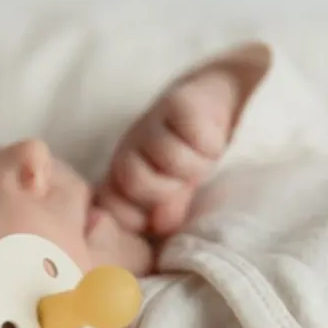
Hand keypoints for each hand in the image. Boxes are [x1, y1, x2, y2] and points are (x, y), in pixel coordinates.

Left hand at [96, 69, 237, 237]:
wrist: (213, 104)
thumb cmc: (189, 156)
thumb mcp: (177, 192)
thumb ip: (165, 212)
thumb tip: (159, 224)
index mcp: (121, 178)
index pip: (113, 208)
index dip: (137, 218)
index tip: (162, 216)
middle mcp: (128, 150)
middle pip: (136, 182)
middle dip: (168, 189)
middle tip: (186, 181)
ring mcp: (149, 126)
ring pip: (169, 158)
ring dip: (195, 165)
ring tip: (203, 159)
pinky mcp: (177, 103)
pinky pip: (194, 135)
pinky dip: (209, 143)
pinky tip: (212, 139)